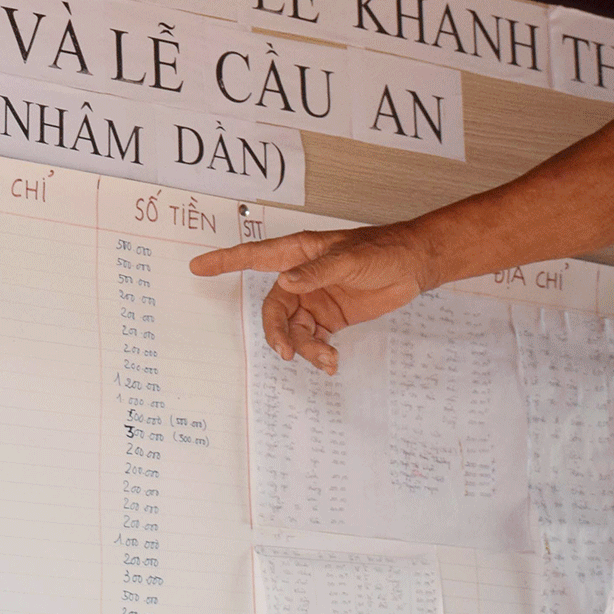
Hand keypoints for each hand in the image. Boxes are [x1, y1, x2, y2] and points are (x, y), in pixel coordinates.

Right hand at [190, 226, 434, 373]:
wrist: (415, 265)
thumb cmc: (383, 250)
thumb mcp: (351, 259)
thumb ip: (317, 273)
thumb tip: (286, 283)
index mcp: (299, 254)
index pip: (255, 257)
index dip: (224, 261)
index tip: (198, 266)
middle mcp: (301, 278)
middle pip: (274, 309)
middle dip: (276, 333)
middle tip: (285, 352)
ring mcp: (315, 299)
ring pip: (294, 330)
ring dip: (304, 349)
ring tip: (326, 360)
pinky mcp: (332, 318)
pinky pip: (314, 340)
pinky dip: (318, 354)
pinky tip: (331, 363)